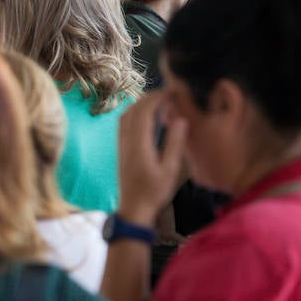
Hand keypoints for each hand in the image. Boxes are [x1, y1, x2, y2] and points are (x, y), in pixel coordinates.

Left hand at [117, 91, 186, 224]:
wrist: (133, 208)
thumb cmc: (154, 192)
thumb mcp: (170, 170)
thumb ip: (174, 143)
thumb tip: (180, 119)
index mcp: (139, 144)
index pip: (145, 112)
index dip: (157, 98)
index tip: (171, 91)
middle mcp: (126, 141)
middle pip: (133, 110)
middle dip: (149, 97)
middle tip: (167, 93)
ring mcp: (121, 144)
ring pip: (126, 115)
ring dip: (140, 104)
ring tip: (159, 101)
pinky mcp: (120, 149)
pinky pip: (123, 124)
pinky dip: (134, 113)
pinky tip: (146, 116)